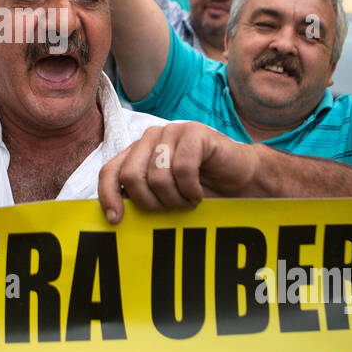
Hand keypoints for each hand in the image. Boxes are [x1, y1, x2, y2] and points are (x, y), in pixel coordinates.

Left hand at [97, 121, 259, 223]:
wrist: (243, 179)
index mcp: (138, 152)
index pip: (109, 171)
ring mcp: (172, 131)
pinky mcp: (194, 132)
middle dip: (150, 203)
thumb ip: (140, 197)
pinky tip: (198, 193)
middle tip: (171, 208)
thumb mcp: (164, 196)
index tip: (117, 220)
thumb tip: (112, 216)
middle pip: (131, 176)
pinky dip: (191, 190)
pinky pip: (182, 169)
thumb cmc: (201, 190)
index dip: (109, 196)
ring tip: (188, 200)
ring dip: (175, 199)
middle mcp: (150, 138)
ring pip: (157, 177)